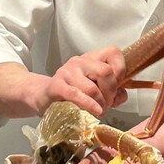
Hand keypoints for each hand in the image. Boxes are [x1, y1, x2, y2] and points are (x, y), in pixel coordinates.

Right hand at [0, 45, 127, 119]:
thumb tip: (122, 94)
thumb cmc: (72, 93)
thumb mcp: (94, 89)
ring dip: (100, 102)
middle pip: (106, 71)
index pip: (114, 52)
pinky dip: (89, 104)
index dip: (121, 69)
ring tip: (99, 110)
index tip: (119, 86)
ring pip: (92, 86)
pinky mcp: (56, 85)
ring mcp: (67, 72)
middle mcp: (80, 61)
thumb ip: (112, 92)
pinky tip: (96, 111)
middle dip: (111, 91)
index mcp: (92, 58)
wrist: (40, 96)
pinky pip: (76, 94)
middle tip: (107, 103)